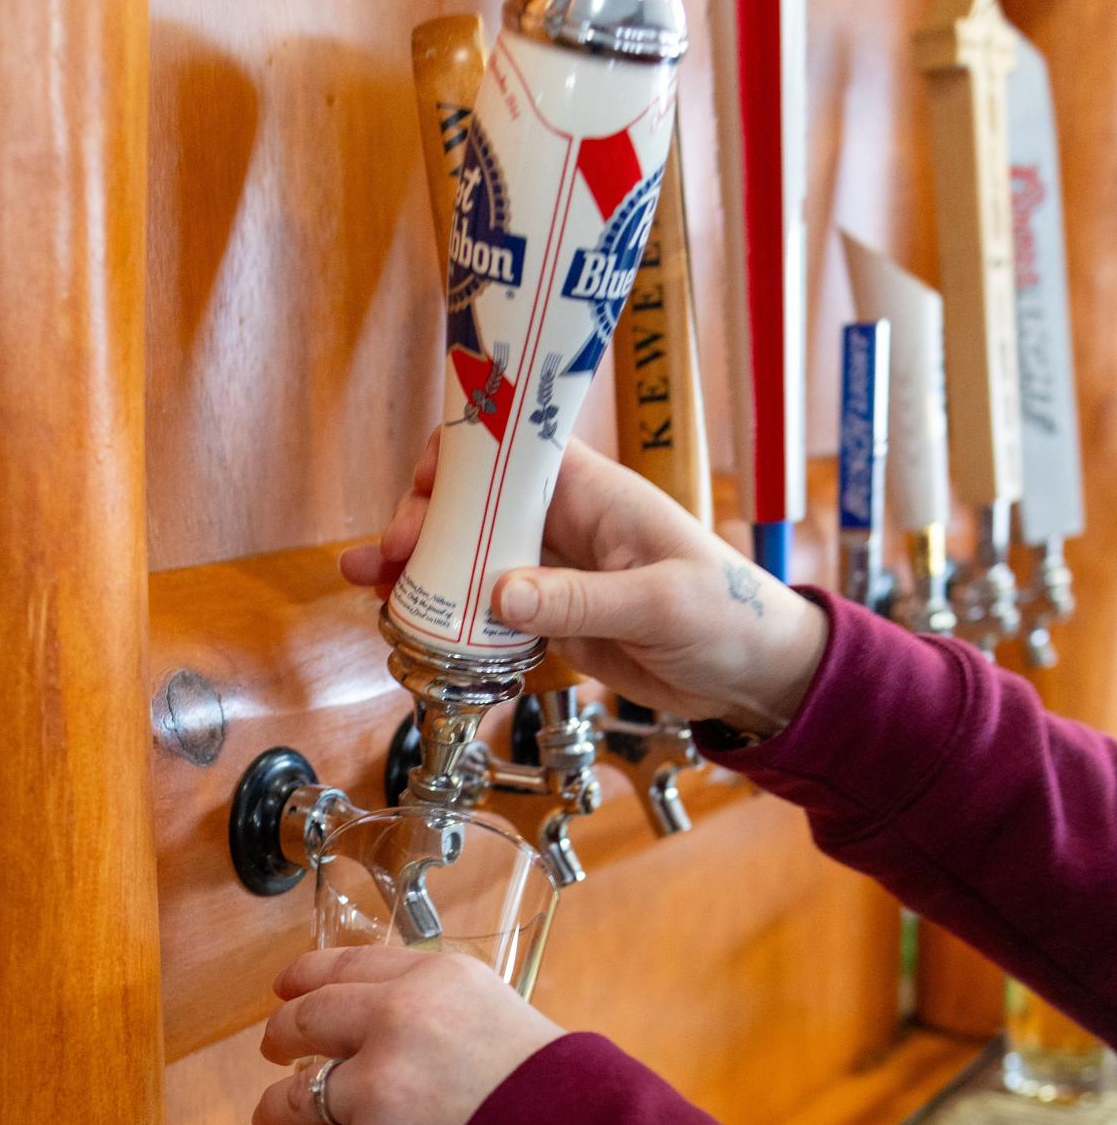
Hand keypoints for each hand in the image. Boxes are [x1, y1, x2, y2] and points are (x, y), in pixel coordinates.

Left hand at [240, 948, 562, 1124]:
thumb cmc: (561, 1094)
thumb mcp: (504, 1015)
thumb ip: (448, 1015)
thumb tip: (408, 1036)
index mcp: (433, 980)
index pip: (349, 966)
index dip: (307, 977)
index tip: (286, 987)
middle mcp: (396, 1023)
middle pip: (309, 1022)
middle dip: (282, 1037)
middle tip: (273, 1050)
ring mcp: (377, 1092)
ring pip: (296, 1096)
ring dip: (275, 1108)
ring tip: (269, 1118)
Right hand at [341, 430, 829, 738]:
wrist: (752, 674)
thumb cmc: (727, 616)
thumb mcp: (658, 605)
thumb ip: (578, 600)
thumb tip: (499, 594)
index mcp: (595, 494)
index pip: (513, 450)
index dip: (458, 461)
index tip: (421, 494)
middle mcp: (566, 524)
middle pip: (474, 504)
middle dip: (420, 522)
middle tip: (386, 559)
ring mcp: (554, 571)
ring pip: (470, 556)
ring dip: (420, 568)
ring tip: (371, 588)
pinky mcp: (551, 617)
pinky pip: (486, 608)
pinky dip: (447, 613)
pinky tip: (413, 624)